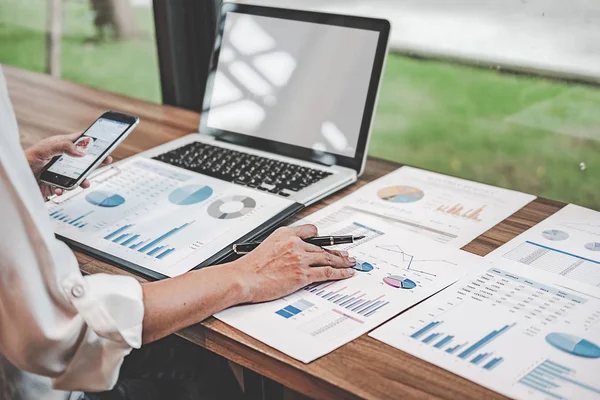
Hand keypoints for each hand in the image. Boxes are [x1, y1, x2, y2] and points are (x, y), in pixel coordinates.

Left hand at [25, 133, 112, 197]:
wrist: (17, 180)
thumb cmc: (25, 159)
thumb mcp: (46, 149)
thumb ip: (64, 147)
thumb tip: (81, 151)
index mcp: (60, 145)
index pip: (80, 140)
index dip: (92, 140)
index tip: (105, 142)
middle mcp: (62, 158)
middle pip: (84, 159)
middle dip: (95, 161)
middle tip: (106, 160)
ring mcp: (60, 171)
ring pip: (78, 175)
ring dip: (82, 180)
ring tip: (85, 183)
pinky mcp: (56, 184)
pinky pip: (66, 187)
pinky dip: (64, 189)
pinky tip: (59, 189)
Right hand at [236, 224, 356, 302]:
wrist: (244, 278)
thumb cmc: (251, 267)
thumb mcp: (265, 245)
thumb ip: (282, 245)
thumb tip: (294, 251)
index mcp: (285, 234)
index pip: (310, 230)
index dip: (320, 238)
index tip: (327, 242)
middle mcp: (294, 243)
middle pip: (322, 246)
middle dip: (336, 251)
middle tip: (346, 254)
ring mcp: (300, 259)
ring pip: (328, 258)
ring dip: (342, 261)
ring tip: (351, 263)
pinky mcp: (302, 274)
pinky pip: (327, 271)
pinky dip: (340, 272)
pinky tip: (346, 273)